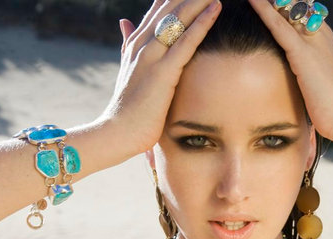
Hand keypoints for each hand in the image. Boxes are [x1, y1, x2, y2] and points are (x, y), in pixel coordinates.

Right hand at [98, 0, 221, 157]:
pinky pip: (186, 41)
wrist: (117, 133)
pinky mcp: (163, 72)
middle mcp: (142, 43)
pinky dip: (202, 22)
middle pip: (169, 7)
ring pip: (179, 18)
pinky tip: (216, 7)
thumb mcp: (128, 71)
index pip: (159, 9)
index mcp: (136, 43)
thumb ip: (128, 45)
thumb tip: (124, 22)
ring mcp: (152, 56)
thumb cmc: (127, 110)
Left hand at [247, 0, 332, 144]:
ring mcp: (312, 41)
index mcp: (323, 38)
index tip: (265, 3)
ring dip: (268, 2)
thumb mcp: (315, 84)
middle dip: (277, 2)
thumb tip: (289, 80)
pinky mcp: (301, 53)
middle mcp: (319, 33)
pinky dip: (263, 9)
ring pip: (286, 10)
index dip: (284, 7)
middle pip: (294, 6)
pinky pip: (278, 25)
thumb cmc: (332, 108)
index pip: (300, 12)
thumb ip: (302, 74)